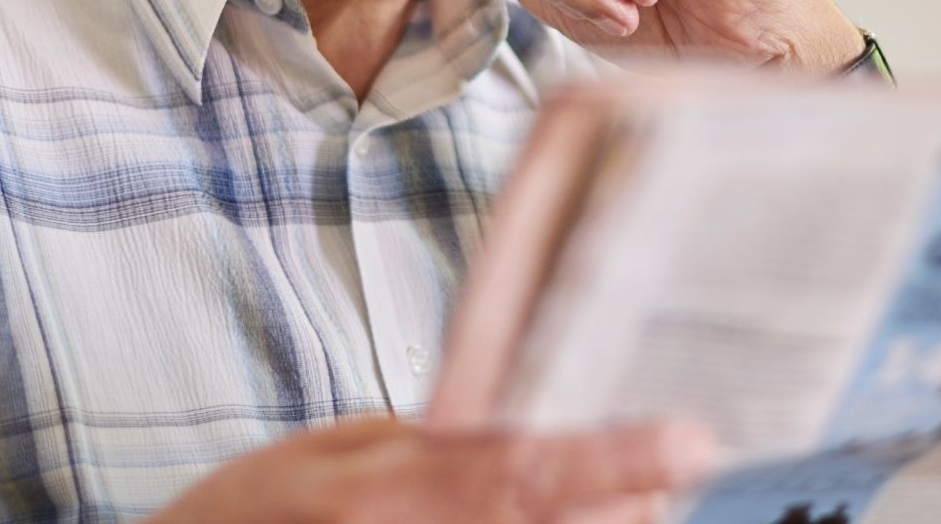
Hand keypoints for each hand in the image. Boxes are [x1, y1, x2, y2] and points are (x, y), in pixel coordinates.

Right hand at [148, 417, 716, 523]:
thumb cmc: (250, 520)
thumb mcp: (331, 451)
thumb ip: (436, 444)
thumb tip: (530, 426)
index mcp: (390, 495)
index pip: (521, 472)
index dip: (614, 459)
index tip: (690, 439)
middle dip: (633, 500)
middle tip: (666, 462)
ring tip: (619, 496)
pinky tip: (580, 517)